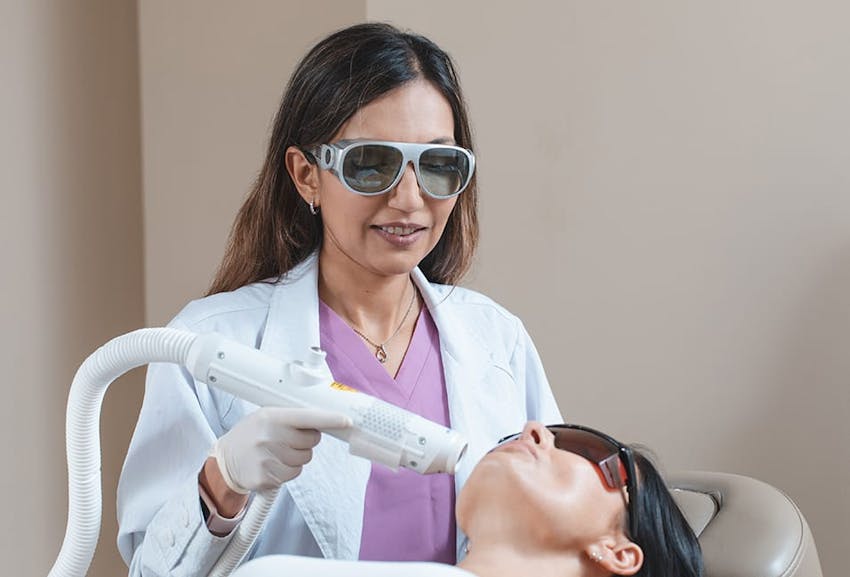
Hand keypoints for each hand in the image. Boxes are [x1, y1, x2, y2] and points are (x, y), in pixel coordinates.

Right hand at [211, 407, 351, 493]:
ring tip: (279, 451)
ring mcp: (268, 458)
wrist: (225, 461)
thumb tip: (324, 419)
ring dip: (298, 456)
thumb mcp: (266, 416)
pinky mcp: (267, 477)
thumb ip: (292, 417)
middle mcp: (270, 437)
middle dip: (307, 440)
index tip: (346, 421)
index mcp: (271, 417)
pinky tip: (275, 463)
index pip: (307, 417)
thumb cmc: (251, 435)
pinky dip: (290, 470)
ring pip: (305, 458)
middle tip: (291, 438)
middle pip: (311, 440)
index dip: (329, 419)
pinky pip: (294, 473)